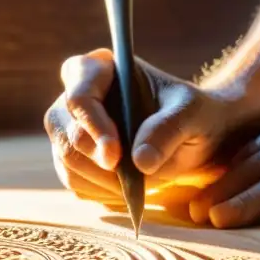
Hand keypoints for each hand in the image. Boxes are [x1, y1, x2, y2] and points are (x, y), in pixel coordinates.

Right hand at [43, 48, 238, 208]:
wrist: (196, 136)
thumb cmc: (193, 113)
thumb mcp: (192, 113)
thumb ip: (168, 129)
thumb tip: (141, 160)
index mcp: (101, 68)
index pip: (80, 94)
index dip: (92, 125)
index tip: (115, 155)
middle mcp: (79, 94)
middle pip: (63, 129)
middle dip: (96, 160)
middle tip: (132, 180)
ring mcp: (72, 127)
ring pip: (66, 159)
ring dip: (101, 181)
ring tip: (139, 183)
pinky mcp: (76, 157)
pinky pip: (74, 181)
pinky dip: (100, 192)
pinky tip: (128, 189)